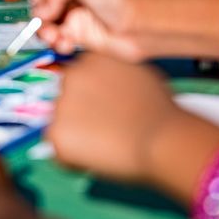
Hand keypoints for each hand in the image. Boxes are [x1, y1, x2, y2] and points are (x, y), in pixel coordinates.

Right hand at [27, 0, 153, 60]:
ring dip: (45, 31)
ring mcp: (72, 12)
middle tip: (47, 20)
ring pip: (44, 22)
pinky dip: (56, 42)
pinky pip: (54, 38)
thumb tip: (41, 10)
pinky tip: (67, 44)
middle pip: (39, 1)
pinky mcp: (75, 32)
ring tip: (55, 37)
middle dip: (39, 12)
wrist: (137, 27)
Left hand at [48, 53, 179, 184]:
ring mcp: (61, 104)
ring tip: (107, 146)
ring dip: (78, 136)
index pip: (80, 78)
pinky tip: (98, 158)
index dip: (92, 98)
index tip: (105, 110)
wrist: (161, 138)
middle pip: (67, 99)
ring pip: (62, 125)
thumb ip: (117, 77)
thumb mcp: (139, 75)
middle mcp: (72, 77)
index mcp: (92, 60)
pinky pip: (59, 150)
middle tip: (106, 131)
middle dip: (81, 115)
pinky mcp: (57, 133)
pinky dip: (73, 158)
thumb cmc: (160, 111)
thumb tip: (110, 88)